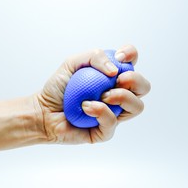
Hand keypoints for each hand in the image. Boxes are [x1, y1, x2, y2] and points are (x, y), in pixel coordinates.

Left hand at [36, 44, 150, 143]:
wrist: (43, 110)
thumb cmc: (59, 88)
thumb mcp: (73, 62)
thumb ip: (95, 56)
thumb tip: (115, 71)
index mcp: (112, 77)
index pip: (132, 62)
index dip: (131, 55)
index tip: (120, 56)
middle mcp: (118, 95)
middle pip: (144, 87)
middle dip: (135, 80)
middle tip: (116, 80)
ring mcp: (114, 114)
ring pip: (137, 107)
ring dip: (122, 97)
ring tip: (102, 96)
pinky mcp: (104, 131)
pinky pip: (112, 123)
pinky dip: (100, 111)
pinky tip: (85, 108)